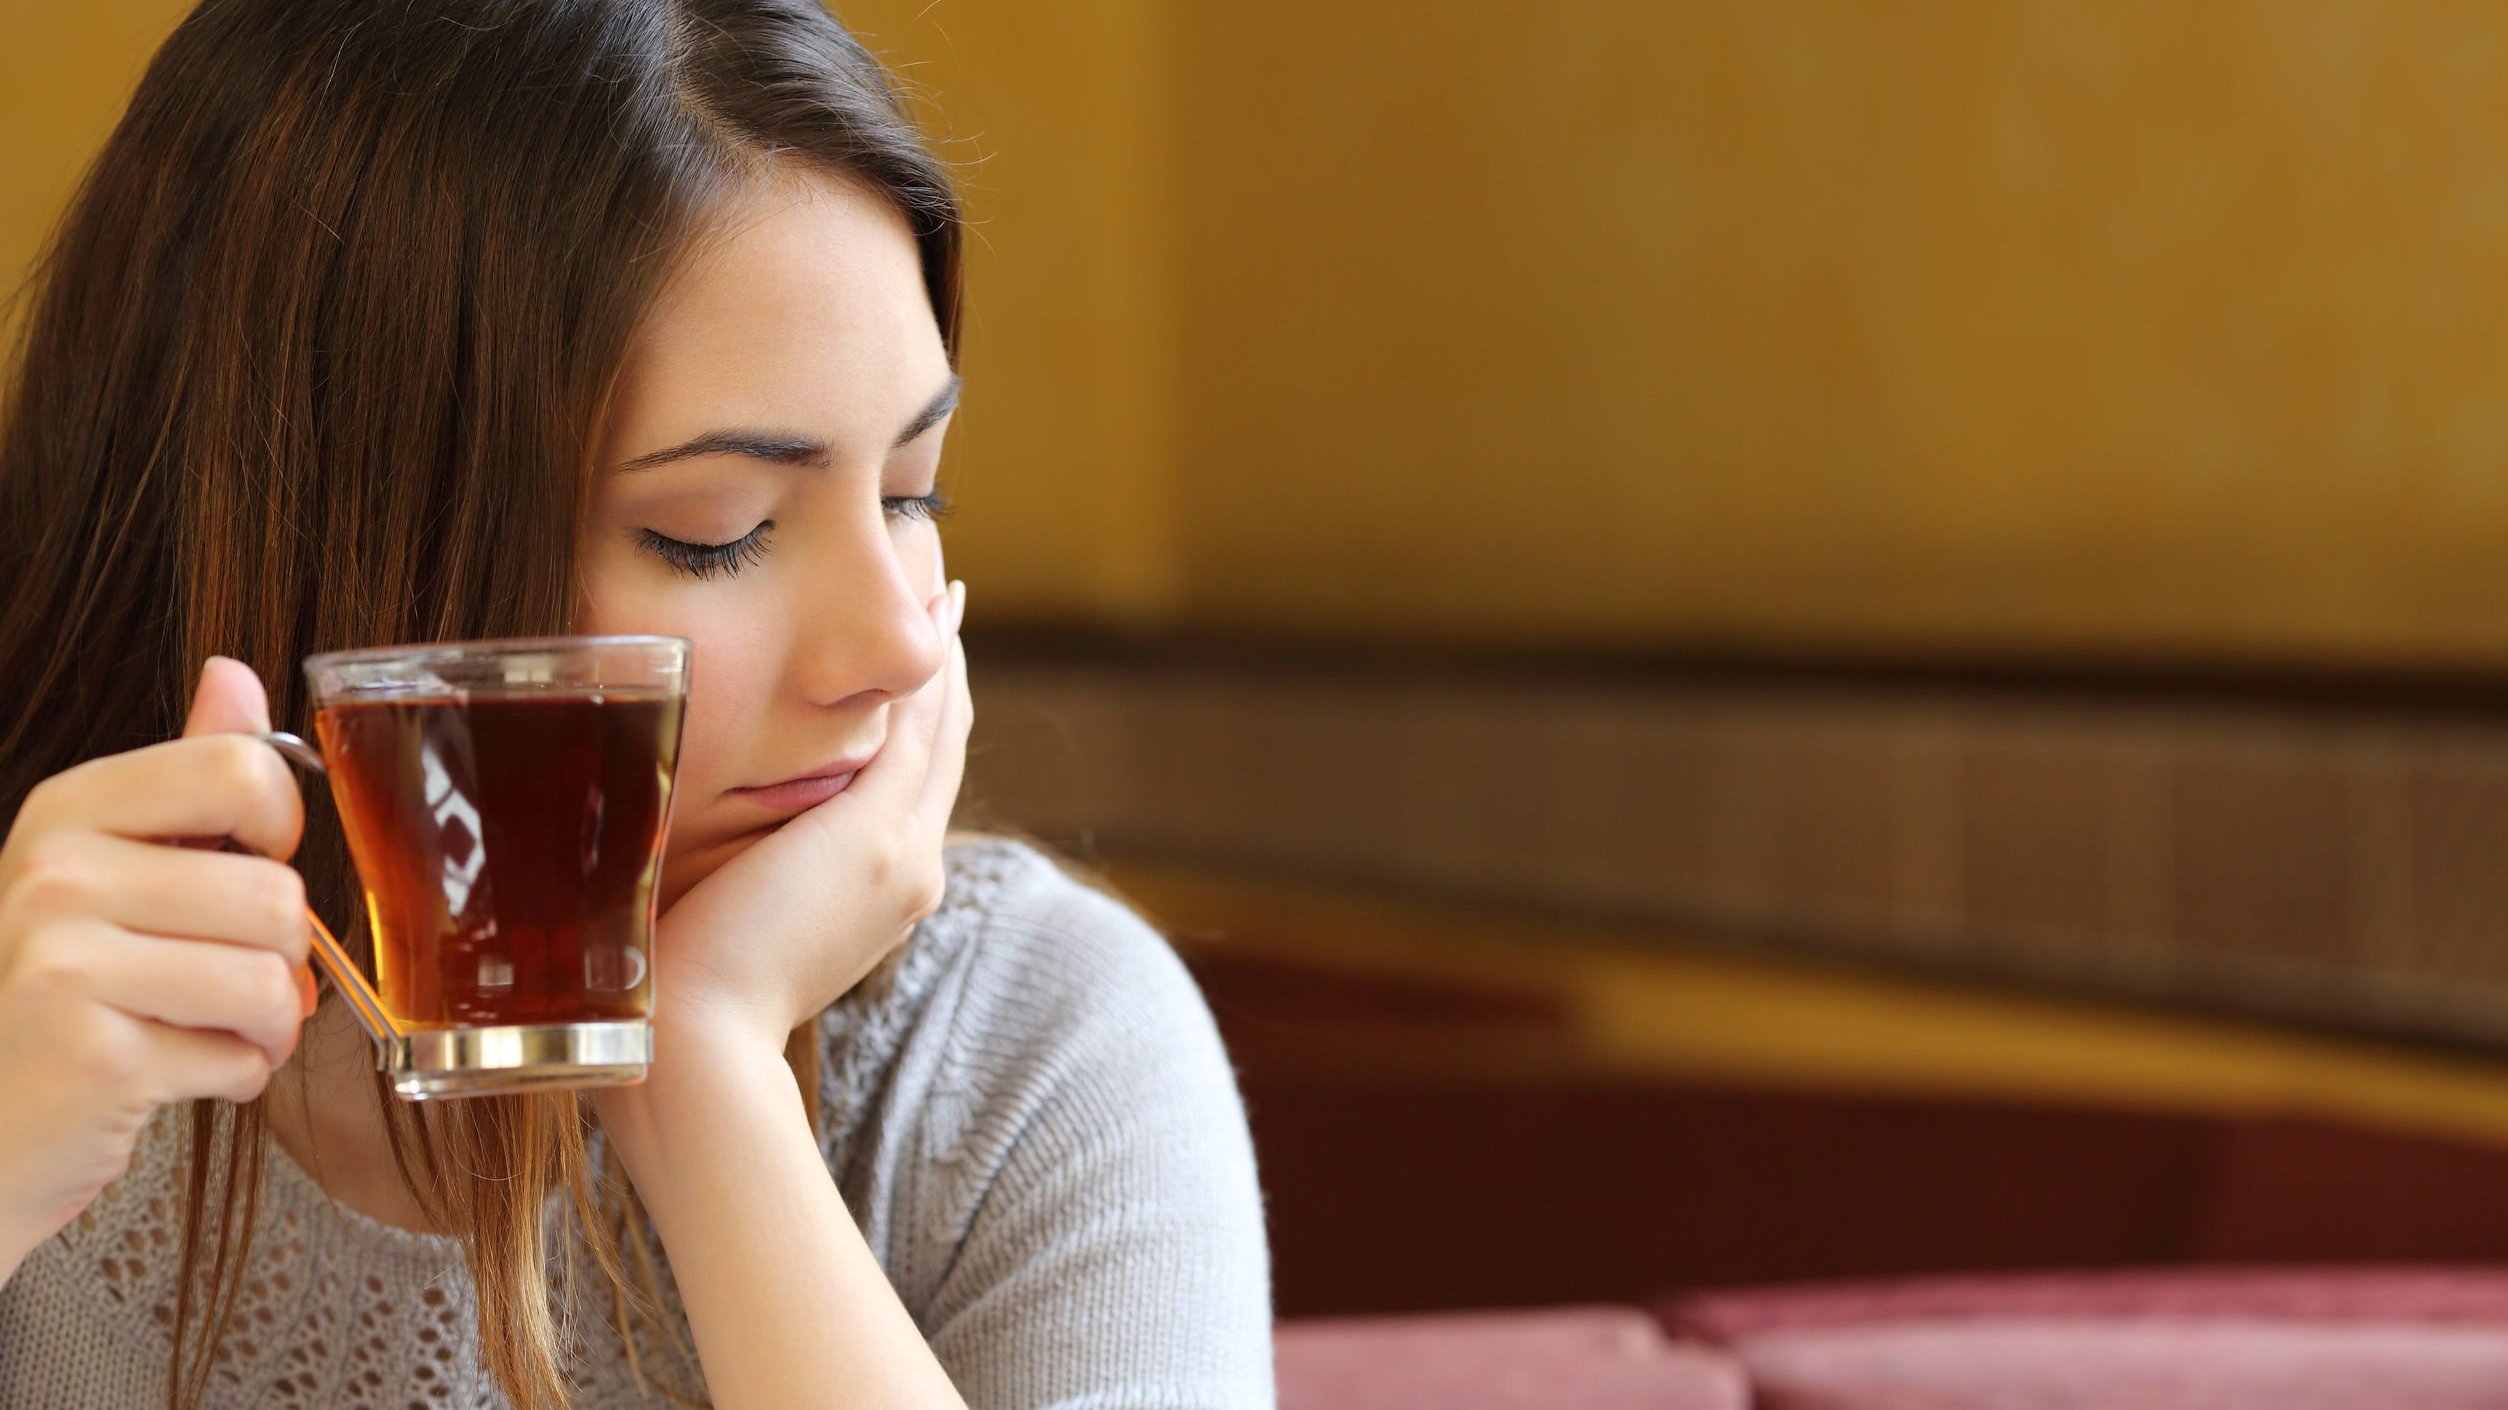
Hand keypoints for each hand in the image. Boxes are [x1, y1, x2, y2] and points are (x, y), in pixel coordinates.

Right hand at [0, 657, 314, 1279]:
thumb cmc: (64, 991)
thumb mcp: (113, 865)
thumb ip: (187, 773)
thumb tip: (233, 674)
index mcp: (68, 812)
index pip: (243, 771)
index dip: (280, 832)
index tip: (248, 864)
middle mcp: (55, 876)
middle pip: (277, 895)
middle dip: (279, 958)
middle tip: (214, 981)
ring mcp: (64, 965)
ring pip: (273, 982)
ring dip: (266, 1025)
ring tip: (201, 1029)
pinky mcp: (95, 1058)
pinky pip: (243, 1059)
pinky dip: (233, 1078)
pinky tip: (171, 1073)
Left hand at [633, 578, 970, 1057]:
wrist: (697, 1048)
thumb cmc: (670, 1004)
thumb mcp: (711, 925)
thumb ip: (710, 876)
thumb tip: (650, 838)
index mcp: (875, 900)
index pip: (904, 794)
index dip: (912, 731)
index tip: (908, 678)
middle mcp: (909, 874)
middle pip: (939, 756)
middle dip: (943, 684)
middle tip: (945, 609)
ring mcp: (903, 854)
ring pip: (938, 734)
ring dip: (945, 663)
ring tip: (944, 600)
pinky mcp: (878, 830)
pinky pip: (916, 726)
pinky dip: (930, 668)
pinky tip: (931, 614)